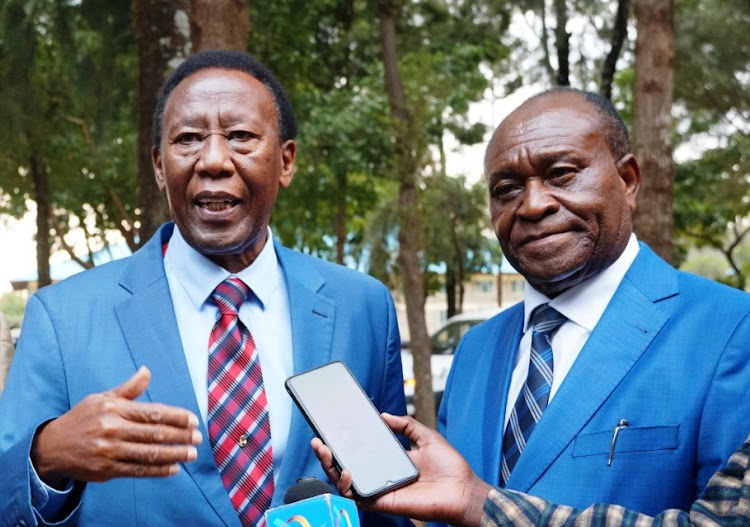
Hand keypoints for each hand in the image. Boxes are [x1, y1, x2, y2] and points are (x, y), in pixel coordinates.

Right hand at [31, 366, 201, 487]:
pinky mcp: (106, 470)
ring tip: (191, 454)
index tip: (193, 420)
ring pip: (149, 454)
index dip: (176, 417)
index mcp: (114, 409)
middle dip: (180, 436)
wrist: (52, 447)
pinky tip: (173, 468)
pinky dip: (158, 470)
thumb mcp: (102, 398)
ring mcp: (109, 451)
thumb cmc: (83, 419)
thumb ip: (128, 389)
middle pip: (154, 433)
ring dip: (174, 454)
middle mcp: (112, 429)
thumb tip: (147, 371)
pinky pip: (138, 470)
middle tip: (198, 438)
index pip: (153, 412)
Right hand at [311, 413, 491, 526]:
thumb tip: (384, 415)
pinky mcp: (383, 502)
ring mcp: (380, 489)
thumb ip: (406, 424)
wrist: (464, 490)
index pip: (360, 452)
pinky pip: (358, 496)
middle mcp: (380, 475)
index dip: (344, 442)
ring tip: (324, 451)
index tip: (331, 429)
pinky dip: (347, 485)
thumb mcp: (427, 436)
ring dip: (330, 469)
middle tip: (318, 440)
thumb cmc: (450, 467)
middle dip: (328, 455)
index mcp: (389, 461)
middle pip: (346, 467)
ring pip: (345, 483)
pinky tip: (345, 471)